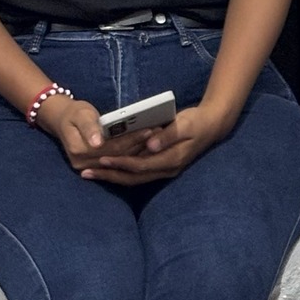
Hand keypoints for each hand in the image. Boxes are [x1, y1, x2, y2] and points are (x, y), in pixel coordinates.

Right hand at [37, 95, 151, 171]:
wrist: (63, 121)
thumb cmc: (74, 114)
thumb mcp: (81, 115)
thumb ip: (89, 127)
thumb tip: (97, 142)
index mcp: (79, 150)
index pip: (111, 147)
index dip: (130, 139)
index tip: (148, 130)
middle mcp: (83, 163)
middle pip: (117, 156)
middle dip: (138, 145)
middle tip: (158, 134)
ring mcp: (88, 168)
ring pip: (119, 161)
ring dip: (139, 151)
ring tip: (157, 138)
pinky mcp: (95, 168)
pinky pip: (117, 163)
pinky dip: (132, 154)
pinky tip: (147, 146)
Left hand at [80, 103, 231, 185]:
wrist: (213, 126)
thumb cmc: (197, 121)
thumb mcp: (185, 124)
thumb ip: (168, 135)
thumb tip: (150, 145)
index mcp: (172, 159)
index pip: (141, 166)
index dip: (121, 163)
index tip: (103, 159)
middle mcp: (167, 169)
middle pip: (133, 178)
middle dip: (109, 176)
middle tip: (86, 173)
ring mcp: (165, 170)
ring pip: (134, 178)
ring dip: (112, 176)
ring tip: (91, 172)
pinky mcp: (162, 166)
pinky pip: (138, 174)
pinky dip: (121, 172)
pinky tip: (108, 168)